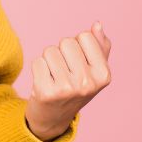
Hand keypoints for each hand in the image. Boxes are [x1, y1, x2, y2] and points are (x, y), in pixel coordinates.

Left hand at [25, 21, 112, 140]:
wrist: (54, 117)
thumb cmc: (75, 87)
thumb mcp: (93, 70)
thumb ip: (99, 46)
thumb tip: (97, 24)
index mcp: (104, 75)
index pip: (85, 36)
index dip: (77, 45)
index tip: (78, 63)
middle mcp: (88, 83)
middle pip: (66, 42)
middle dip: (62, 52)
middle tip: (63, 71)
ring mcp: (67, 89)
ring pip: (50, 51)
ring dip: (48, 60)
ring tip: (54, 77)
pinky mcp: (46, 93)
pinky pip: (37, 62)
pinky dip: (38, 69)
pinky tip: (44, 82)